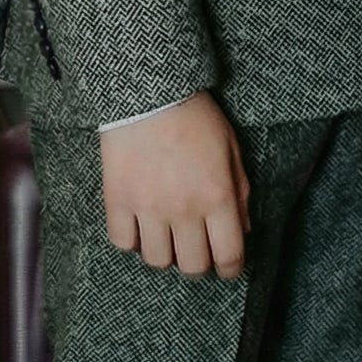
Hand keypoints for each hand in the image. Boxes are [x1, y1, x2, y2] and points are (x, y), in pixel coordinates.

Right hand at [99, 92, 249, 277]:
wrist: (150, 92)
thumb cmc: (196, 117)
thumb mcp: (230, 148)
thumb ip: (239, 192)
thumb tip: (242, 230)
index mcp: (217, 195)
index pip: (229, 256)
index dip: (231, 269)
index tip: (228, 268)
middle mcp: (184, 209)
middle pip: (192, 266)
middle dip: (199, 263)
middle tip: (197, 248)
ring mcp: (148, 208)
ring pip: (157, 261)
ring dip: (166, 252)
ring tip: (168, 234)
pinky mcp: (118, 202)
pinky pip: (124, 243)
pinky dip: (133, 239)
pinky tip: (141, 223)